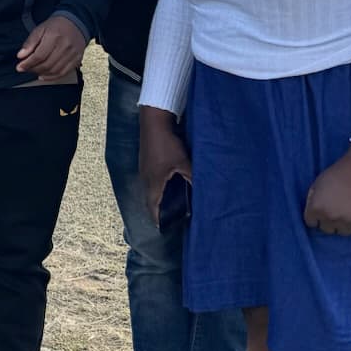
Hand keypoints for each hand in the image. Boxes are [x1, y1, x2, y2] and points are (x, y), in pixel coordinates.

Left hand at [16, 15, 85, 81]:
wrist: (75, 24)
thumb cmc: (56, 27)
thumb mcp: (40, 29)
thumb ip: (30, 42)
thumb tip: (21, 56)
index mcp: (55, 36)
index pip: (39, 56)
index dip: (28, 64)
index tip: (20, 67)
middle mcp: (65, 46)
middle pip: (46, 65)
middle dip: (33, 69)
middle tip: (25, 69)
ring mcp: (72, 54)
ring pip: (54, 71)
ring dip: (41, 73)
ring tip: (34, 71)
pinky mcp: (77, 60)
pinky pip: (63, 73)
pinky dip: (52, 77)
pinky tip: (44, 76)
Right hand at [137, 108, 191, 226]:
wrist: (153, 122)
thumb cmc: (167, 145)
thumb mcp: (184, 164)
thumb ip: (192, 180)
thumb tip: (204, 194)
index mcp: (153, 186)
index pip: (153, 211)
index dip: (160, 221)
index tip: (169, 229)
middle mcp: (146, 181)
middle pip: (152, 203)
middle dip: (162, 212)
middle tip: (176, 218)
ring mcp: (145, 171)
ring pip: (152, 192)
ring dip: (161, 199)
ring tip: (176, 204)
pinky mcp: (147, 163)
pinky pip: (153, 182)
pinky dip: (161, 188)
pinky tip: (172, 184)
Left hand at [303, 145, 350, 235]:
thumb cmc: (340, 172)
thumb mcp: (317, 183)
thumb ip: (313, 200)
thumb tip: (313, 213)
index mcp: (316, 208)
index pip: (311, 222)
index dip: (316, 216)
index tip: (323, 211)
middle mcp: (331, 218)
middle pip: (327, 229)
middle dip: (330, 221)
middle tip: (338, 210)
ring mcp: (349, 221)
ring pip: (344, 232)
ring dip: (345, 225)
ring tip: (350, 213)